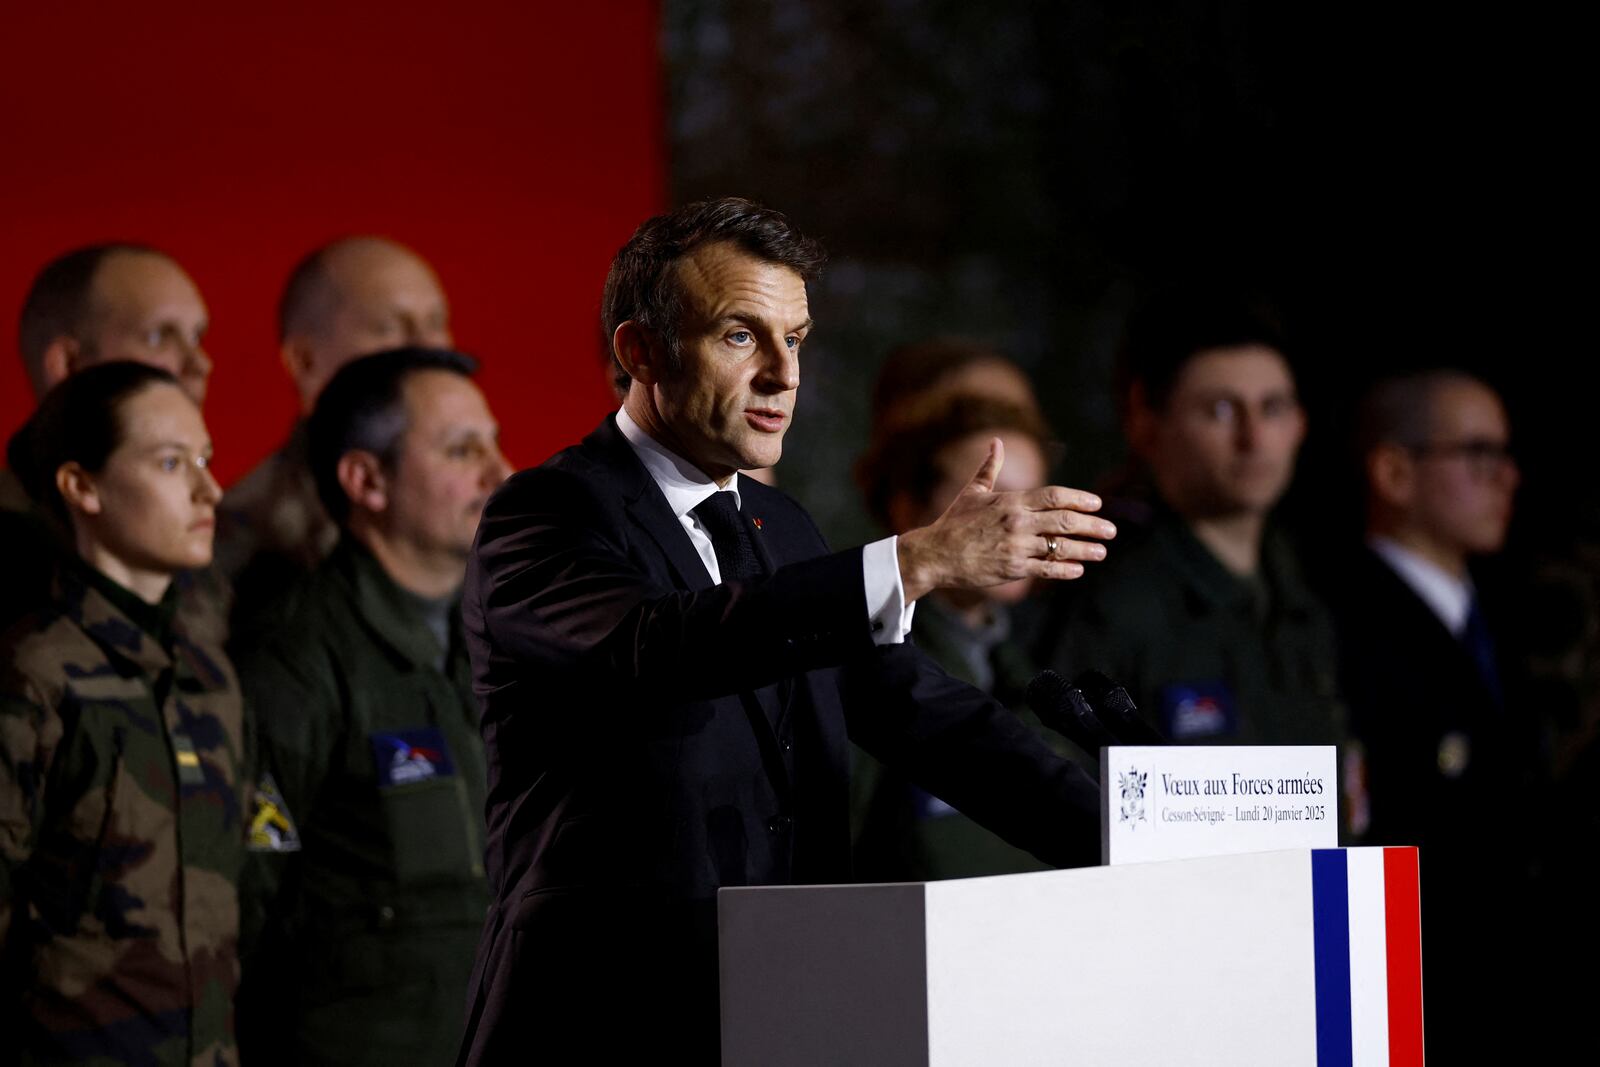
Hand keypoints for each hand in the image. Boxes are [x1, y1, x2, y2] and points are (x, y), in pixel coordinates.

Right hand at [895, 437, 1114, 602]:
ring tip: (1102, 551)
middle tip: (1111, 530)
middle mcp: (1017, 523)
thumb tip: (995, 441)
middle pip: (1064, 521)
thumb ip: (989, 467)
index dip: (1079, 499)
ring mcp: (1016, 547)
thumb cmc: (954, 522)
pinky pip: (1046, 569)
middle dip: (1091, 525)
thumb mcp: (972, 491)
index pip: (1053, 496)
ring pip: (1060, 548)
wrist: (936, 554)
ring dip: (1085, 549)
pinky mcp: (1013, 569)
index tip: (1097, 503)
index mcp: (1011, 502)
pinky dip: (1065, 570)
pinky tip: (1078, 569)